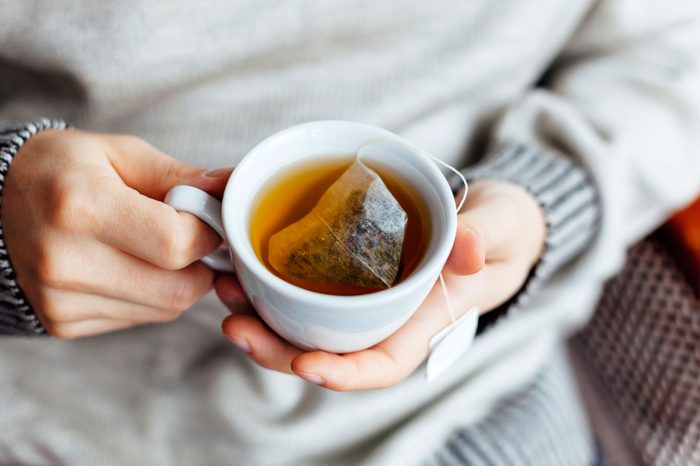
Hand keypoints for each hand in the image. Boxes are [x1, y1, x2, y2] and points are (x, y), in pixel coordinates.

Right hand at [3, 129, 231, 337]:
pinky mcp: (62, 322)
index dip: (207, 234)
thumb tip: (231, 188)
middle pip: (178, 289)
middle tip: (193, 237)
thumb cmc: (60, 170)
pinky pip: (139, 319)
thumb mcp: (119, 153)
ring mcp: (61, 299)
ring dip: (180, 282)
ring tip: (159, 249)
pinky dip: (152, 296)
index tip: (206, 219)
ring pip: (165, 309)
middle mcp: (66, 261)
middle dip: (202, 264)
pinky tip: (132, 267)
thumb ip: (180, 175)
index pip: (177, 244)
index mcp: (82, 208)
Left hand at [218, 180, 544, 389]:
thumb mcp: (500, 226)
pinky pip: (308, 292)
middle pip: (329, 353)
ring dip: (264, 319)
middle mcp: (389, 318)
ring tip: (226, 292)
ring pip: (309, 327)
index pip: (383, 365)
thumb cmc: (497, 231)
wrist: (488, 220)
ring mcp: (367, 300)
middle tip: (234, 324)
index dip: (345, 374)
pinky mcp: (352, 276)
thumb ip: (486, 236)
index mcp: (424, 320)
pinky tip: (244, 269)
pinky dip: (272, 288)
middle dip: (279, 349)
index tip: (306, 366)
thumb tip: (468, 249)